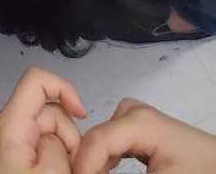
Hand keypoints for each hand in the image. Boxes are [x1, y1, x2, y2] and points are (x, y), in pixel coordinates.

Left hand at [0, 68, 85, 173]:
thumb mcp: (52, 172)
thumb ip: (59, 141)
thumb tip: (59, 137)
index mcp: (8, 122)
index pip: (37, 80)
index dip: (64, 89)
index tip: (83, 113)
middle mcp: (1, 124)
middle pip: (48, 111)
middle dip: (68, 137)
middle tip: (72, 169)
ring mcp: (4, 138)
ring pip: (47, 130)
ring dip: (63, 152)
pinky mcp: (9, 153)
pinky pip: (38, 144)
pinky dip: (53, 158)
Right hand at [73, 99, 215, 173]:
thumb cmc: (199, 172)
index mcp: (139, 121)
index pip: (97, 141)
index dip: (81, 166)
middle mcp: (134, 111)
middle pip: (96, 137)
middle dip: (87, 163)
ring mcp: (137, 116)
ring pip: (101, 139)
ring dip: (96, 162)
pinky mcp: (141, 127)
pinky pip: (112, 141)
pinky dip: (107, 159)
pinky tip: (106, 172)